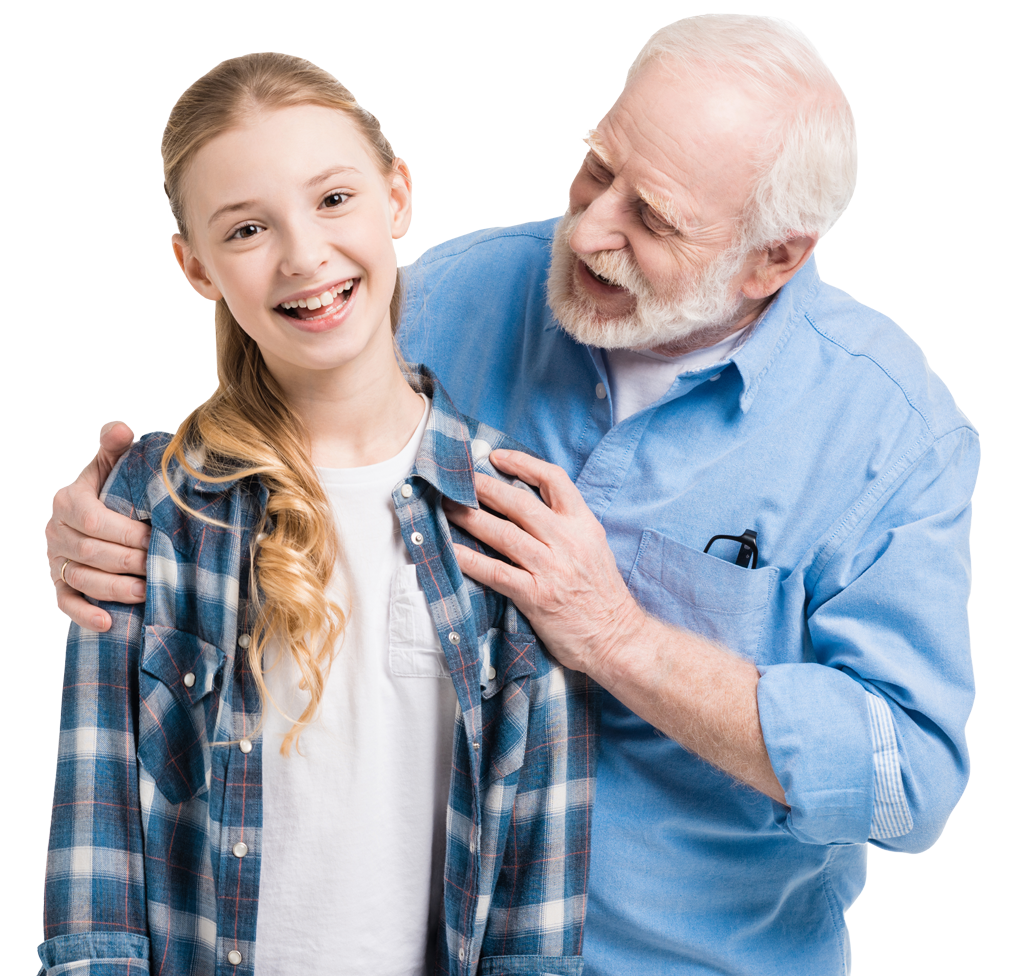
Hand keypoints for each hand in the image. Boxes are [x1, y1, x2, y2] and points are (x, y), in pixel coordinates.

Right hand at [46, 422, 149, 631]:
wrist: (93, 514)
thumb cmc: (110, 491)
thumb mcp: (112, 466)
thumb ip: (115, 448)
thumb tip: (121, 427)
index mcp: (68, 501)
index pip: (94, 519)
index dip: (125, 531)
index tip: (154, 537)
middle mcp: (57, 532)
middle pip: (91, 552)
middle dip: (127, 561)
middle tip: (159, 567)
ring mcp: (56, 560)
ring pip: (83, 579)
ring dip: (116, 589)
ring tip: (147, 592)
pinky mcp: (59, 584)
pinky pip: (67, 603)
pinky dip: (86, 615)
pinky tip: (108, 623)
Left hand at [443, 449, 646, 681]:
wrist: (616, 638)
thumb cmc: (601, 594)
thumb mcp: (592, 547)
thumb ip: (565, 525)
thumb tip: (523, 503)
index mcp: (584, 524)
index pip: (554, 479)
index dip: (522, 463)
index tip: (496, 458)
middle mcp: (568, 541)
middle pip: (520, 503)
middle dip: (485, 487)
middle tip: (458, 479)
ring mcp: (551, 568)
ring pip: (503, 533)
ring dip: (470, 517)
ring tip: (447, 506)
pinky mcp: (536, 596)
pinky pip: (495, 572)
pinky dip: (469, 560)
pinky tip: (449, 550)